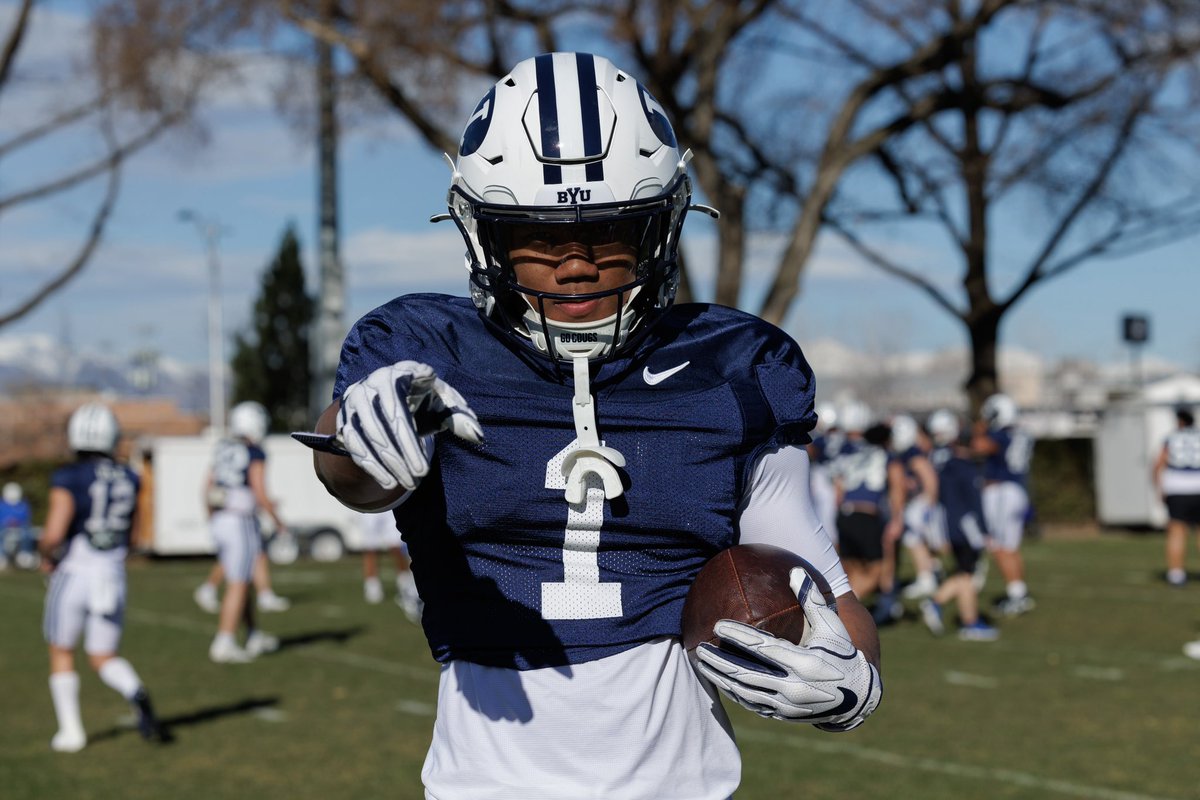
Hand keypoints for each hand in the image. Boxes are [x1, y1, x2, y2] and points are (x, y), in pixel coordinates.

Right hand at [337, 361, 482, 490]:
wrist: (386, 394)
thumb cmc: (421, 396)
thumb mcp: (441, 399)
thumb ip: (459, 414)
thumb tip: (477, 436)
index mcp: (398, 372)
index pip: (402, 408)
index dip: (411, 439)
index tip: (424, 464)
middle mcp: (371, 383)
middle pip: (385, 425)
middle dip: (404, 455)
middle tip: (420, 477)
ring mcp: (354, 401)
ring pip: (368, 437)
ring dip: (388, 463)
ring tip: (407, 483)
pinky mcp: (344, 419)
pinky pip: (354, 445)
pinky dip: (370, 465)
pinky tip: (388, 481)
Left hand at [694, 568, 881, 730]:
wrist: (857, 698)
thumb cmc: (841, 653)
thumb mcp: (832, 626)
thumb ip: (813, 600)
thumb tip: (795, 570)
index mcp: (805, 663)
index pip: (764, 648)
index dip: (739, 636)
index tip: (717, 626)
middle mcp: (794, 687)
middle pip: (746, 674)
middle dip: (719, 661)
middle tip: (699, 647)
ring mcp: (787, 705)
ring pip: (744, 692)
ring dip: (720, 678)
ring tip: (700, 663)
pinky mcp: (782, 715)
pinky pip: (751, 704)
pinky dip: (732, 692)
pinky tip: (718, 680)